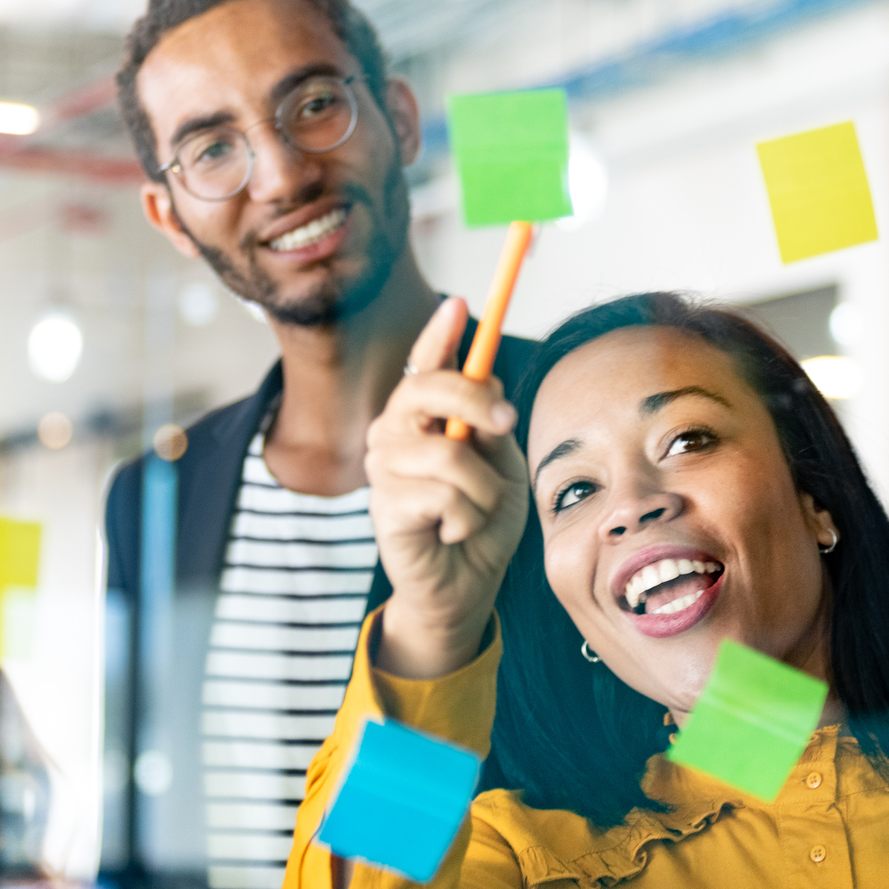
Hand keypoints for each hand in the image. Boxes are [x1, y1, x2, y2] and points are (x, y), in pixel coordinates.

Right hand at [366, 297, 528, 677]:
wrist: (466, 585)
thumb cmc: (481, 522)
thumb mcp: (501, 465)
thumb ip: (490, 426)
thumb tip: (490, 385)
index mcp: (423, 418)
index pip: (425, 365)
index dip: (438, 334)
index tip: (458, 302)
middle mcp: (394, 433)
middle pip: (428, 388)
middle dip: (476, 399)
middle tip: (504, 424)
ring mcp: (384, 469)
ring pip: (451, 453)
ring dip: (483, 490)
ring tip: (474, 513)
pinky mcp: (385, 506)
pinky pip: (446, 496)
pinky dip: (467, 519)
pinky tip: (452, 534)